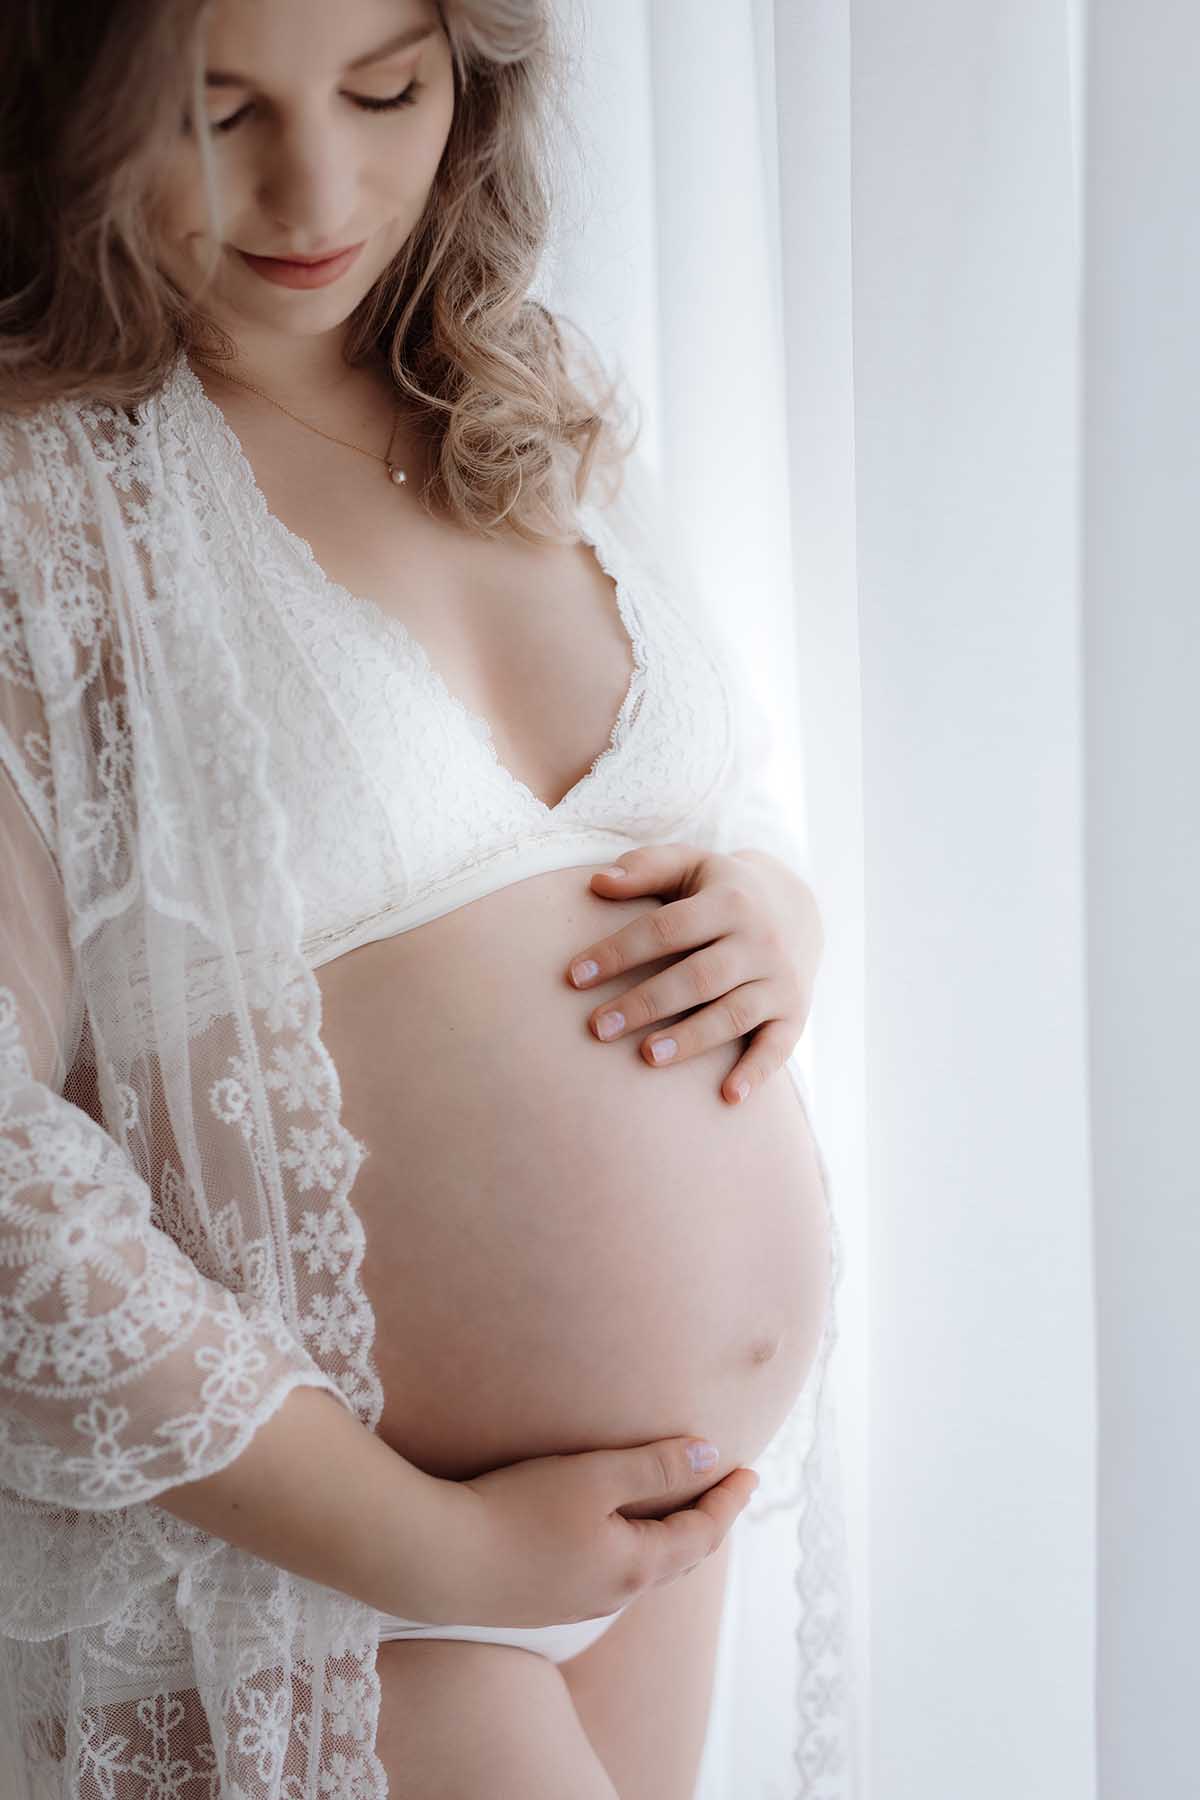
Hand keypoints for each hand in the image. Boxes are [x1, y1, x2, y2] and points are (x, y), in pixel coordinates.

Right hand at [447, 1436, 758, 1627]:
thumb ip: (657, 1467)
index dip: (729, 1500)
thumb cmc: (518, 1510)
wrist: (438, 1562)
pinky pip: (609, 1572)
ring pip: (643, 1567)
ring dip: (669, 1535)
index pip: (703, 1533)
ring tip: (678, 1507)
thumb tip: (711, 1456)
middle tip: (724, 1490)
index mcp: (636, 1565)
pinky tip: (615, 1532)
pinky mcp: (545, 1599)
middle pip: (677, 1557)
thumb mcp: (595, 1476)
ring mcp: (578, 1603)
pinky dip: (632, 1545)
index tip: (751, 1472)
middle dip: (706, 1521)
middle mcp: (615, 1593)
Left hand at [565, 843, 823, 1105]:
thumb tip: (597, 883)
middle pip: (698, 976)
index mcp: (728, 901)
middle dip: (646, 1003)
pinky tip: (726, 1097)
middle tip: (597, 1028)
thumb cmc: (720, 891)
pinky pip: (778, 1047)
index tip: (574, 977)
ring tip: (646, 1056)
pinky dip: (756, 1073)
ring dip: (691, 1039)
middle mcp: (759, 940)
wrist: (796, 909)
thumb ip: (646, 867)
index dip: (619, 952)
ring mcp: (780, 979)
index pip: (666, 928)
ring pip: (734, 1014)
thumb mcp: (690, 865)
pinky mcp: (794, 1012)